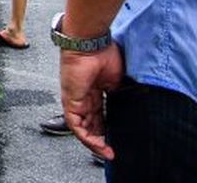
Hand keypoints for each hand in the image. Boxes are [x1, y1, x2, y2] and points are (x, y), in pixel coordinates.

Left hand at [60, 44, 123, 160]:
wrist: (91, 44)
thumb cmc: (104, 54)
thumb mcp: (116, 80)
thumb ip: (118, 95)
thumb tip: (126, 108)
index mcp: (94, 91)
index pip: (100, 115)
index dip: (108, 128)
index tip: (118, 138)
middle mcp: (83, 97)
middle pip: (91, 124)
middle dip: (101, 139)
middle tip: (111, 151)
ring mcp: (75, 100)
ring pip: (82, 128)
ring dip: (94, 142)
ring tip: (106, 152)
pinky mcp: (70, 101)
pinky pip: (75, 124)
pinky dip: (86, 137)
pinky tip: (97, 145)